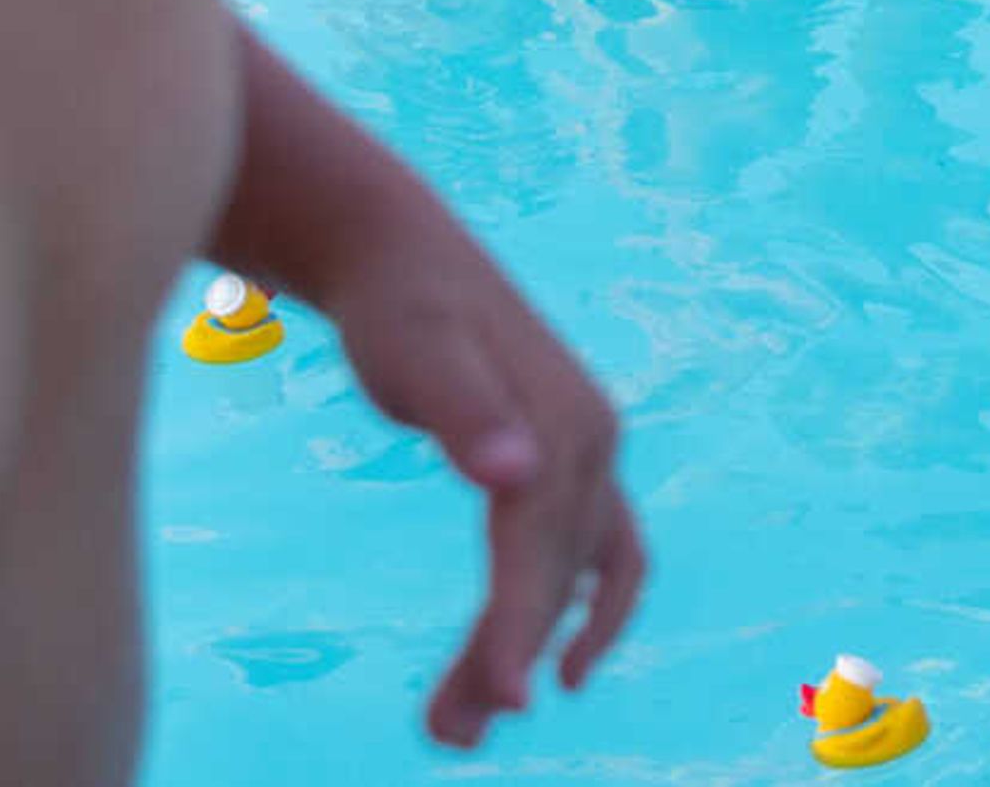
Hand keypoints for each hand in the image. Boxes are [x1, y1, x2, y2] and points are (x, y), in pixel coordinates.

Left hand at [322, 219, 646, 747]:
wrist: (401, 255)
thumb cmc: (399, 307)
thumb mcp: (417, 352)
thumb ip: (463, 412)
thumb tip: (515, 470)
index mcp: (566, 429)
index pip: (544, 549)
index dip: (523, 626)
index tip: (504, 701)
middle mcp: (590, 446)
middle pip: (555, 575)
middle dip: (509, 656)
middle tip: (450, 735)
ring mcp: (580, 455)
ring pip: (566, 575)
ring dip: (520, 646)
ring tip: (449, 725)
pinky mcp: (557, 461)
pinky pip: (580, 555)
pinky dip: (557, 609)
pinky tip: (512, 657)